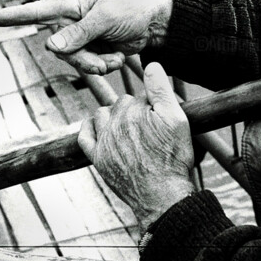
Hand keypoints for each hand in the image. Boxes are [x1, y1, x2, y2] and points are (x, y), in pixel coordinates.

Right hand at [0, 0, 172, 73]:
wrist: (155, 26)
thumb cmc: (132, 10)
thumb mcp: (106, 18)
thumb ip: (79, 33)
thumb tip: (51, 46)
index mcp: (74, 4)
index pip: (40, 10)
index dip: (17, 15)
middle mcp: (74, 22)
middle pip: (61, 49)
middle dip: (83, 58)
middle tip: (104, 59)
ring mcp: (83, 39)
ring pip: (75, 62)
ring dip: (96, 64)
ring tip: (115, 58)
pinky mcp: (94, 52)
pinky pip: (90, 67)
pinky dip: (105, 66)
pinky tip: (119, 58)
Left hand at [78, 62, 195, 230]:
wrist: (162, 196)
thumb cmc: (172, 158)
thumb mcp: (177, 120)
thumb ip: (162, 90)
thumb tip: (152, 64)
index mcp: (133, 110)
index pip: (139, 96)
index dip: (153, 105)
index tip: (162, 119)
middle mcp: (114, 123)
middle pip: (121, 103)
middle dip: (134, 109)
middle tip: (151, 128)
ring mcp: (103, 141)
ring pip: (102, 114)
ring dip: (113, 116)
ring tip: (130, 127)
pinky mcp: (97, 158)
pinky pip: (84, 135)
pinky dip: (89, 127)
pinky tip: (100, 128)